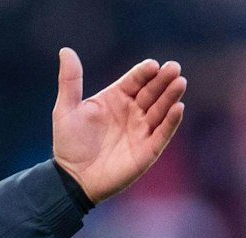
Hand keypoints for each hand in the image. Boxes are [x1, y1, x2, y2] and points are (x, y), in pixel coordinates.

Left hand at [52, 48, 187, 203]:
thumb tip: (66, 50)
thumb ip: (69, 81)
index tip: (152, 65)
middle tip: (174, 68)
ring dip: (171, 96)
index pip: (135, 80)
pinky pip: (162, 133)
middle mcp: (132, 112)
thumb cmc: (69, 144)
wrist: (72, 178)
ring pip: (161, 110)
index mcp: (116, 98)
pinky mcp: (148, 150)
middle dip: (163, 80)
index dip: (144, 72)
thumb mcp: (65, 109)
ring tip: (180, 83)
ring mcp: (141, 131)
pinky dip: (171, 121)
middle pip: (152, 92)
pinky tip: (179, 108)